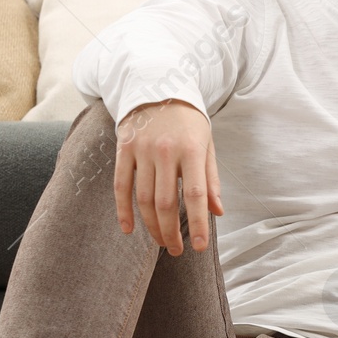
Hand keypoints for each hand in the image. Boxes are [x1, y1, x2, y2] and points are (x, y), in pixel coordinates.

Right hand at [113, 99, 223, 255]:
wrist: (159, 87)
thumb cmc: (189, 122)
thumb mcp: (207, 145)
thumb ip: (211, 179)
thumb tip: (216, 212)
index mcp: (192, 150)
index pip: (195, 195)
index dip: (196, 224)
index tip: (198, 247)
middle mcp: (165, 151)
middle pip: (166, 203)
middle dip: (171, 232)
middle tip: (176, 250)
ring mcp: (142, 150)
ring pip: (143, 199)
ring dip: (151, 226)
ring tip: (161, 242)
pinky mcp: (124, 149)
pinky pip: (121, 186)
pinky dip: (123, 210)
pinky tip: (129, 229)